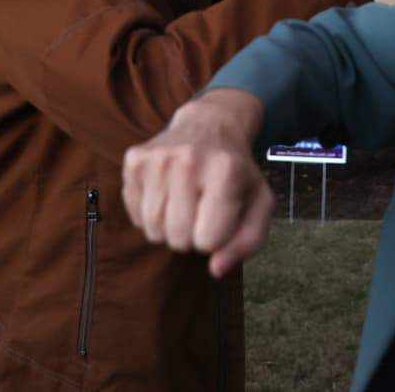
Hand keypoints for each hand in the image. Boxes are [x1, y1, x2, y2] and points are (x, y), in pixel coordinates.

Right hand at [122, 90, 271, 277]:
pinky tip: (167, 193)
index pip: (208, 240)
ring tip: (185, 202)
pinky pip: (135, 216)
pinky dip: (151, 213)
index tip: (222, 216)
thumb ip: (249, 240)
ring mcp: (156, 158)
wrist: (209, 125)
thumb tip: (216, 269)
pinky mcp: (134, 159)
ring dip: (170, 227)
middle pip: (177, 239)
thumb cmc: (237, 173)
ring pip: (153, 231)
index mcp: (226, 169)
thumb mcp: (260, 203)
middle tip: (202, 210)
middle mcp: (188, 160)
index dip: (217, 237)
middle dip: (192, 235)